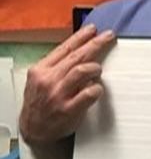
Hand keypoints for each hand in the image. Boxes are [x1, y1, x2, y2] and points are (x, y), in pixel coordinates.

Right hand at [19, 24, 114, 143]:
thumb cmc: (40, 104)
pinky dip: (96, 88)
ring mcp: (58, 94)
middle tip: (108, 37)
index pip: (64, 48)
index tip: (93, 29)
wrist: (33, 130)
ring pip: (82, 71)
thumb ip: (56, 66)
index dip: (81, 36)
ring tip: (98, 70)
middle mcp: (49, 80)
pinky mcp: (68, 109)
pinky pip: (89, 93)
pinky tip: (97, 89)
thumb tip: (78, 50)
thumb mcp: (39, 80)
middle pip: (76, 56)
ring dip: (95, 68)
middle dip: (95, 44)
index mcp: (41, 70)